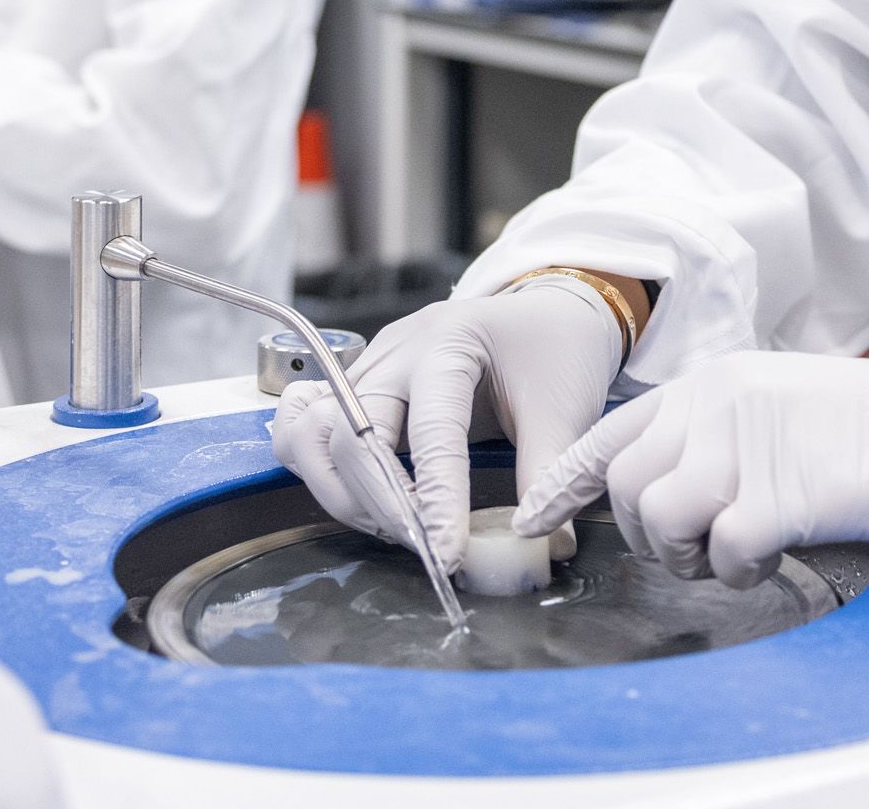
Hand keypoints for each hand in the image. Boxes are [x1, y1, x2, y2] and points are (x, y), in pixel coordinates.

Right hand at [270, 279, 626, 572]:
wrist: (544, 311)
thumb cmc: (554, 353)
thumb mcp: (564, 410)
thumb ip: (548, 475)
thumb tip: (542, 545)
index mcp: (451, 343)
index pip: (431, 431)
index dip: (438, 500)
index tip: (446, 556)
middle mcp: (396, 352)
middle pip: (350, 431)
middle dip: (378, 503)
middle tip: (421, 545)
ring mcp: (368, 367)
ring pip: (309, 433)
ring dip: (338, 492)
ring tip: (391, 524)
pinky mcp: (356, 386)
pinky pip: (303, 425)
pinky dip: (314, 467)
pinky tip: (352, 495)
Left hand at [513, 352, 868, 588]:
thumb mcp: (780, 407)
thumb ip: (720, 434)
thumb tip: (667, 488)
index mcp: (715, 382)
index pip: (613, 432)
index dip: (566, 480)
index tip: (535, 514)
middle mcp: (718, 404)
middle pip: (629, 486)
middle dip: (651, 535)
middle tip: (700, 551)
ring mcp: (747, 445)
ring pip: (661, 520)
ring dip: (692, 556)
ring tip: (737, 554)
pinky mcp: (781, 493)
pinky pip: (723, 551)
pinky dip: (741, 572)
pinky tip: (774, 559)